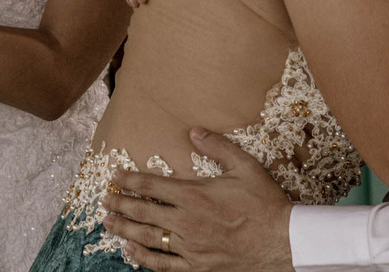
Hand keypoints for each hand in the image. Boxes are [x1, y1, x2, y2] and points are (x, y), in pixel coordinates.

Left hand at [101, 128, 293, 271]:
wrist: (283, 243)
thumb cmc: (265, 205)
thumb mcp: (245, 167)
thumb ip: (218, 147)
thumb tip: (194, 131)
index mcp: (194, 196)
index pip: (152, 186)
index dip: (130, 180)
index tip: (115, 176)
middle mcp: (186, 222)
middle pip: (143, 212)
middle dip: (120, 203)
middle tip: (105, 199)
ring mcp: (190, 247)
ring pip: (147, 238)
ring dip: (124, 228)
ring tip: (108, 222)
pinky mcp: (197, 267)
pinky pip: (163, 265)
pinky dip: (143, 258)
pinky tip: (130, 251)